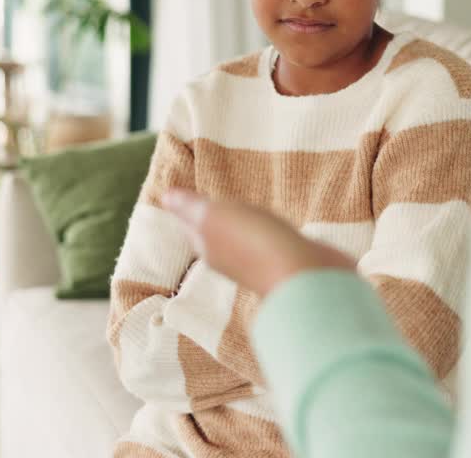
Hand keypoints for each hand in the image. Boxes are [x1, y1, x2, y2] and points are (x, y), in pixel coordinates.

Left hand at [163, 190, 355, 296]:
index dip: (190, 209)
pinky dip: (269, 232)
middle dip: (215, 219)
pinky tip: (276, 226)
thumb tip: (166, 197)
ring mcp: (258, 262)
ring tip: (245, 209)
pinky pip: (271, 243)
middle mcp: (229, 259)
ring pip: (244, 239)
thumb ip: (191, 207)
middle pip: (216, 235)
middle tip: (214, 201)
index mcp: (208, 247)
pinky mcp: (284, 261)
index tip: (189, 194)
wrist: (304, 275)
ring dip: (244, 225)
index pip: (192, 226)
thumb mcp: (215, 216)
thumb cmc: (254, 242)